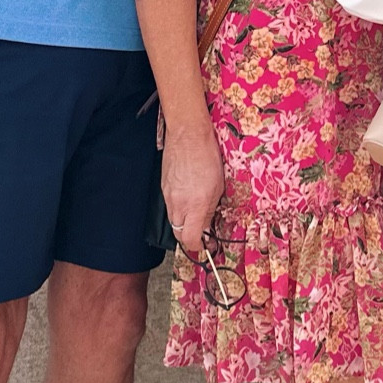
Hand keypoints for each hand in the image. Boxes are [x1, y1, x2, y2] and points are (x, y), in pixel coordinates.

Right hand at [159, 116, 224, 253]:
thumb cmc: (207, 156)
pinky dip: (179, 208)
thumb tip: (207, 226)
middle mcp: (179, 204)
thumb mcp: (218, 186)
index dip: (199, 247)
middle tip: (203, 232)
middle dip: (190, 237)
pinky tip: (189, 196)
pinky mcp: (163, 187)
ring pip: (174, 221)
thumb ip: (210, 210)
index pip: (191, 240)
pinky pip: (170, 206)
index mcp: (195, 205)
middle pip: (179, 234)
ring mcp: (168, 196)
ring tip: (197, 212)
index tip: (207, 246)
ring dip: (184, 222)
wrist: (188, 135)